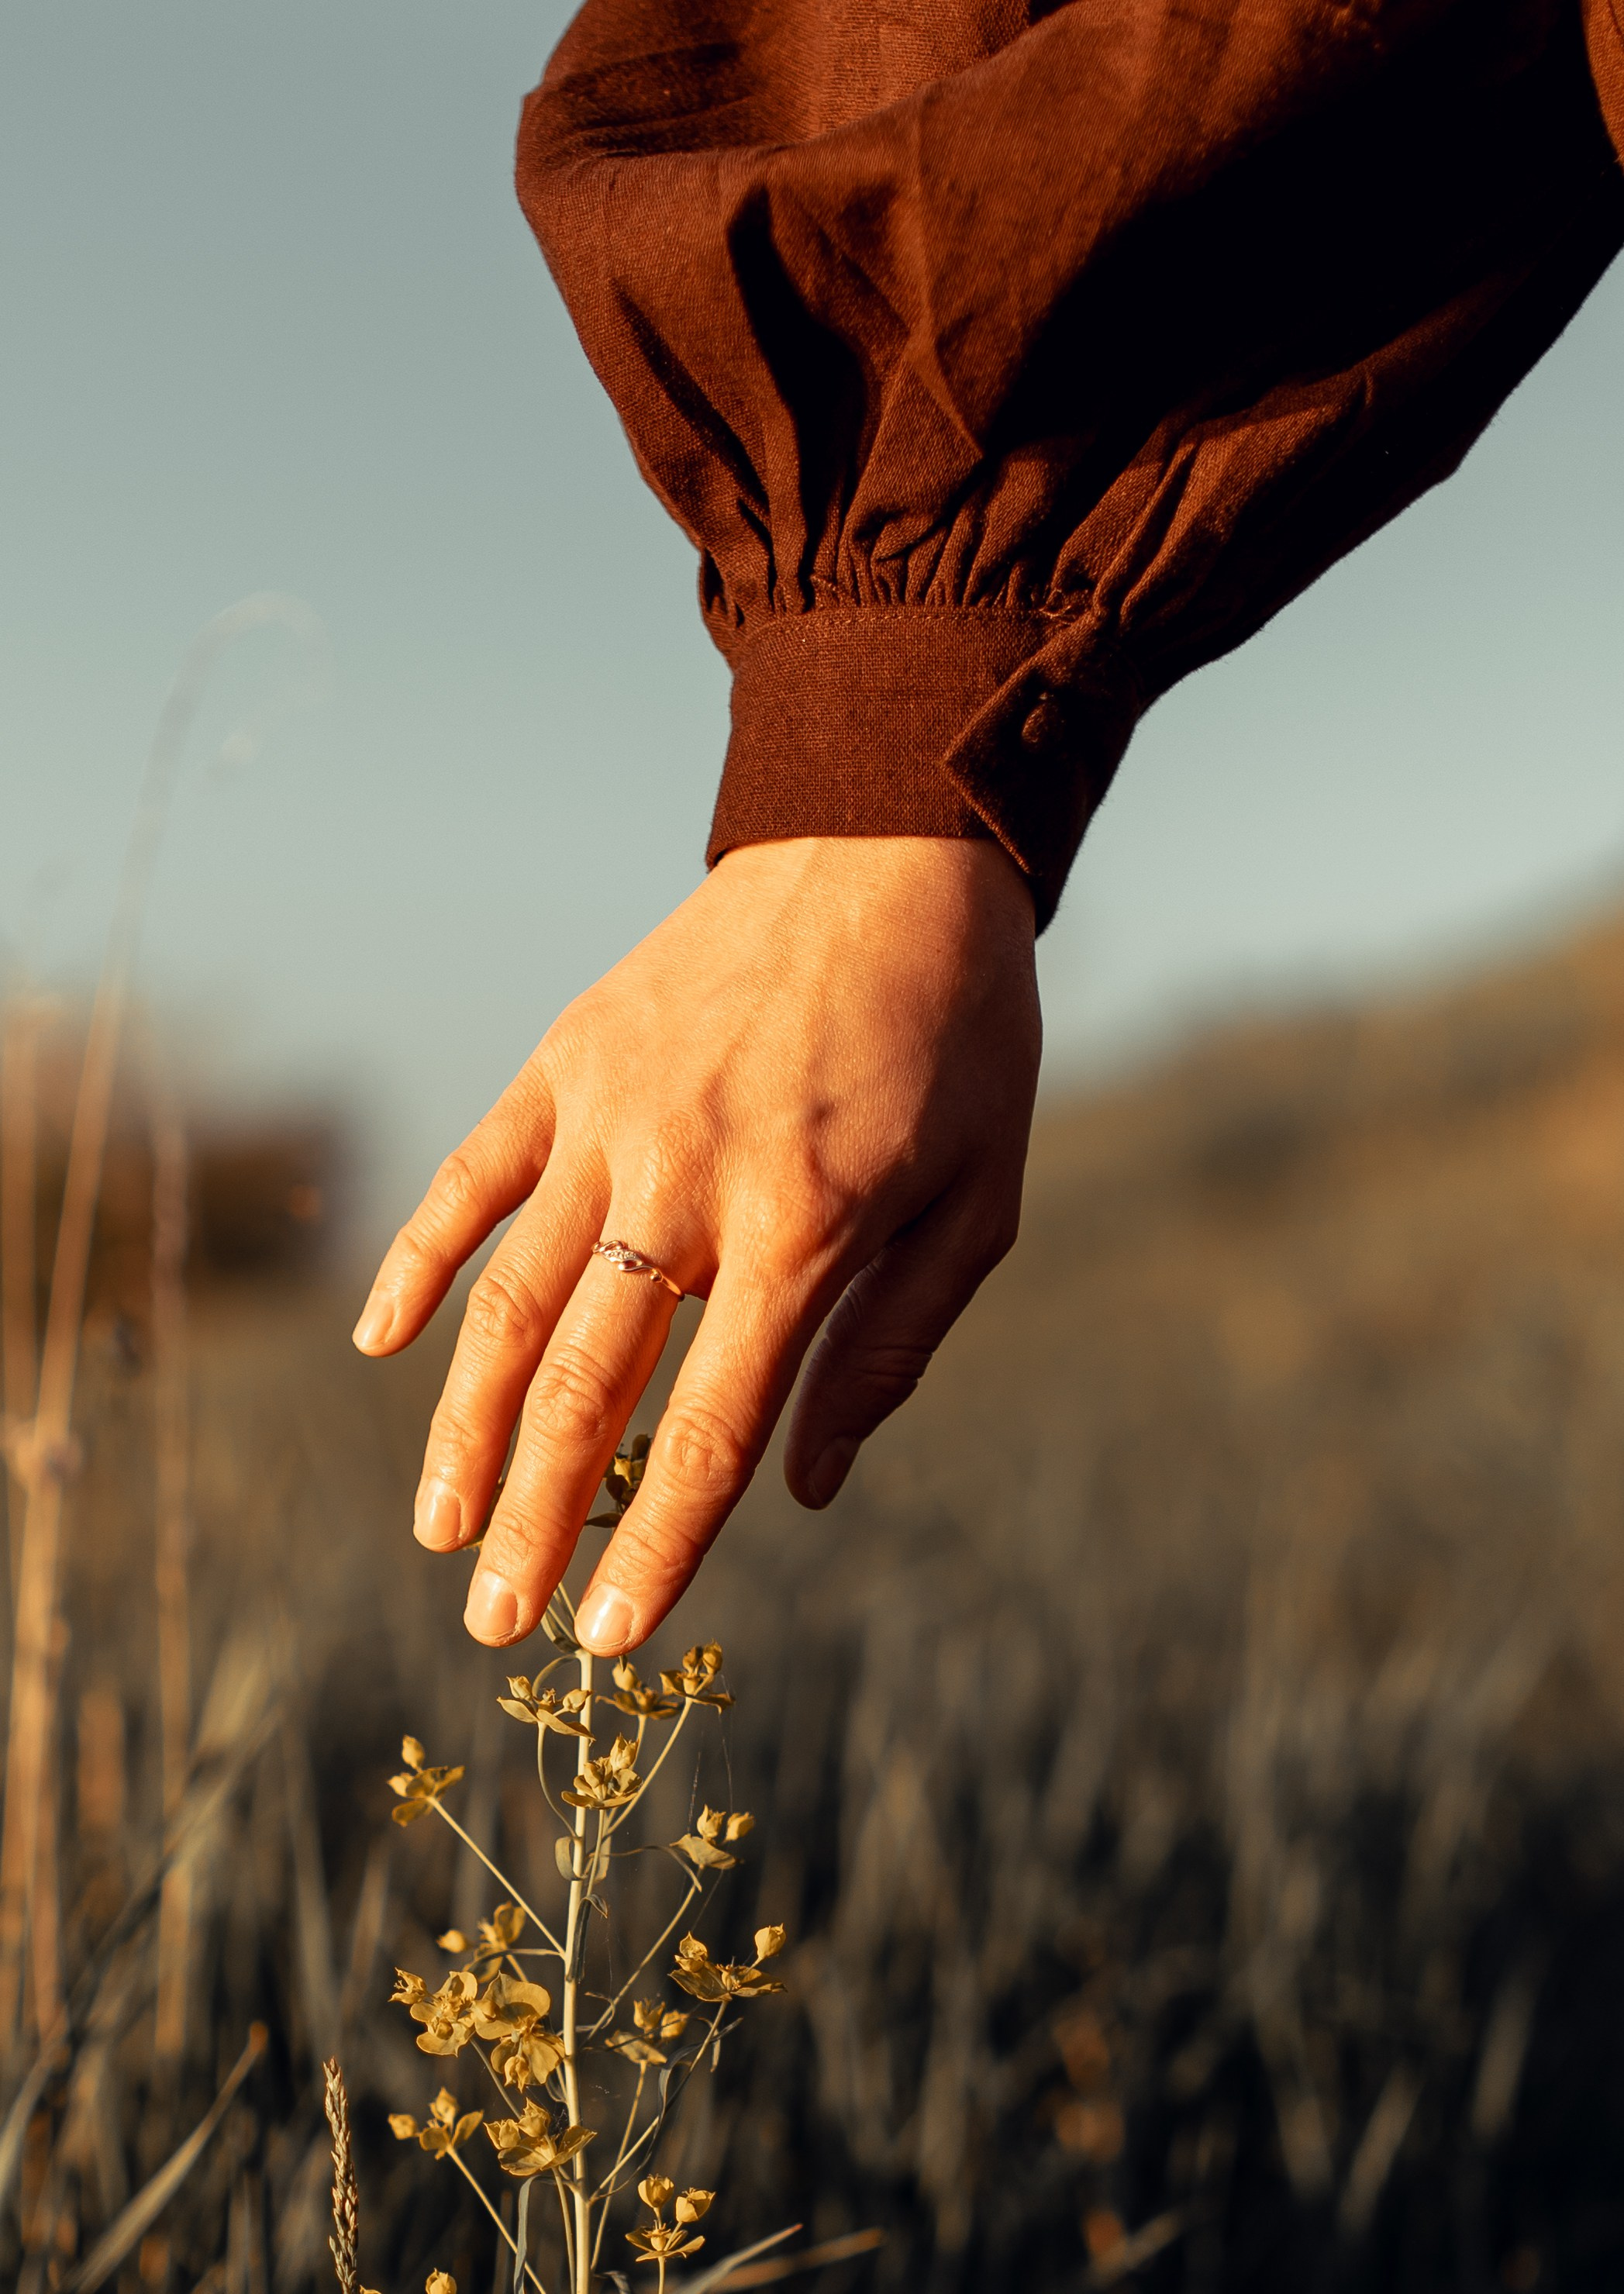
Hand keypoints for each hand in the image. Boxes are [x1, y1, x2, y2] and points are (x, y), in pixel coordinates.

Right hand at [353, 834, 1039, 1653]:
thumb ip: (894, 1346)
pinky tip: (383, 1349)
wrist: (887, 852)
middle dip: (537, 1524)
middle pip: (587, 1389)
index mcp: (806, 1228)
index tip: (608, 1639)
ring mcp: (611, 1117)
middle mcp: (690, 1182)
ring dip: (465, 1432)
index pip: (710, 1426)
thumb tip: (806, 1488)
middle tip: (497, 1627)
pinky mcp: (565, 1060)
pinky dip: (420, 1263)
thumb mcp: (979, 1198)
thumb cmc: (958, 1038)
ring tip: (439, 1531)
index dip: (657, 1547)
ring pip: (508, 1301)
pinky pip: (470, 1177)